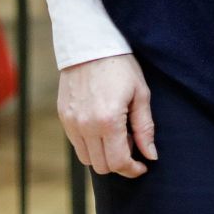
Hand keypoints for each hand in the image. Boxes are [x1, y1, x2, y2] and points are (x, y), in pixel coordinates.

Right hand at [59, 53, 156, 177]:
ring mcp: (71, 122)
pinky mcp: (63, 116)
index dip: (132, 170)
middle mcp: (86, 125)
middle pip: (102, 166)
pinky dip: (90, 144)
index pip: (118, 162)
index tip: (142, 166)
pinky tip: (102, 128)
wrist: (90, 43)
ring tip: (117, 135)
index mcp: (108, 120)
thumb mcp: (140, 94)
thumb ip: (145, 128)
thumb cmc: (120, 66)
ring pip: (87, 159)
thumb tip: (150, 156)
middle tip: (131, 145)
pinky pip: (76, 144)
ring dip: (104, 156)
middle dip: (120, 163)